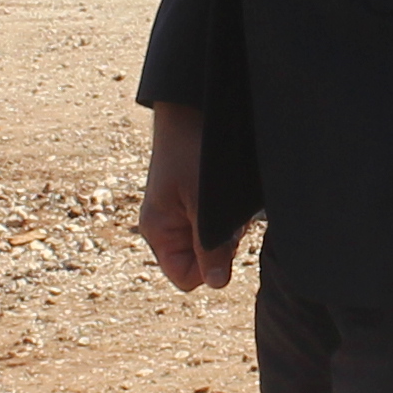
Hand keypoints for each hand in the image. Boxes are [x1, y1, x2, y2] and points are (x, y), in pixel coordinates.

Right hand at [139, 102, 243, 294]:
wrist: (193, 108)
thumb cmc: (191, 152)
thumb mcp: (202, 204)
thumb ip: (208, 246)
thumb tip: (215, 284)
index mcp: (159, 233)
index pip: (186, 278)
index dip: (209, 267)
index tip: (222, 241)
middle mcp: (171, 228)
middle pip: (204, 262)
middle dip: (223, 246)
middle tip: (226, 215)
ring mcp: (186, 215)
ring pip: (217, 244)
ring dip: (231, 230)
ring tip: (229, 200)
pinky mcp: (202, 202)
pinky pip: (222, 225)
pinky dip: (233, 216)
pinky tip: (233, 194)